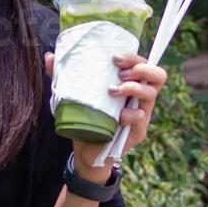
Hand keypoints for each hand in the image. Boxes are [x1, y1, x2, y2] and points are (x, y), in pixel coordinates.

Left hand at [44, 51, 168, 171]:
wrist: (86, 149)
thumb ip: (63, 76)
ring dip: (133, 87)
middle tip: (119, 74)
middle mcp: (140, 97)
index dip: (134, 56)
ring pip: (151, 93)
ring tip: (113, 91)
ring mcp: (141, 114)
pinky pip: (141, 118)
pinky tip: (118, 116)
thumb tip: (49, 57)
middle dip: (140, 68)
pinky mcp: (138, 131)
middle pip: (158, 75)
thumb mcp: (73, 94)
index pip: (143, 63)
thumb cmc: (85, 117)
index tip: (114, 57)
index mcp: (130, 83)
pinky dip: (129, 114)